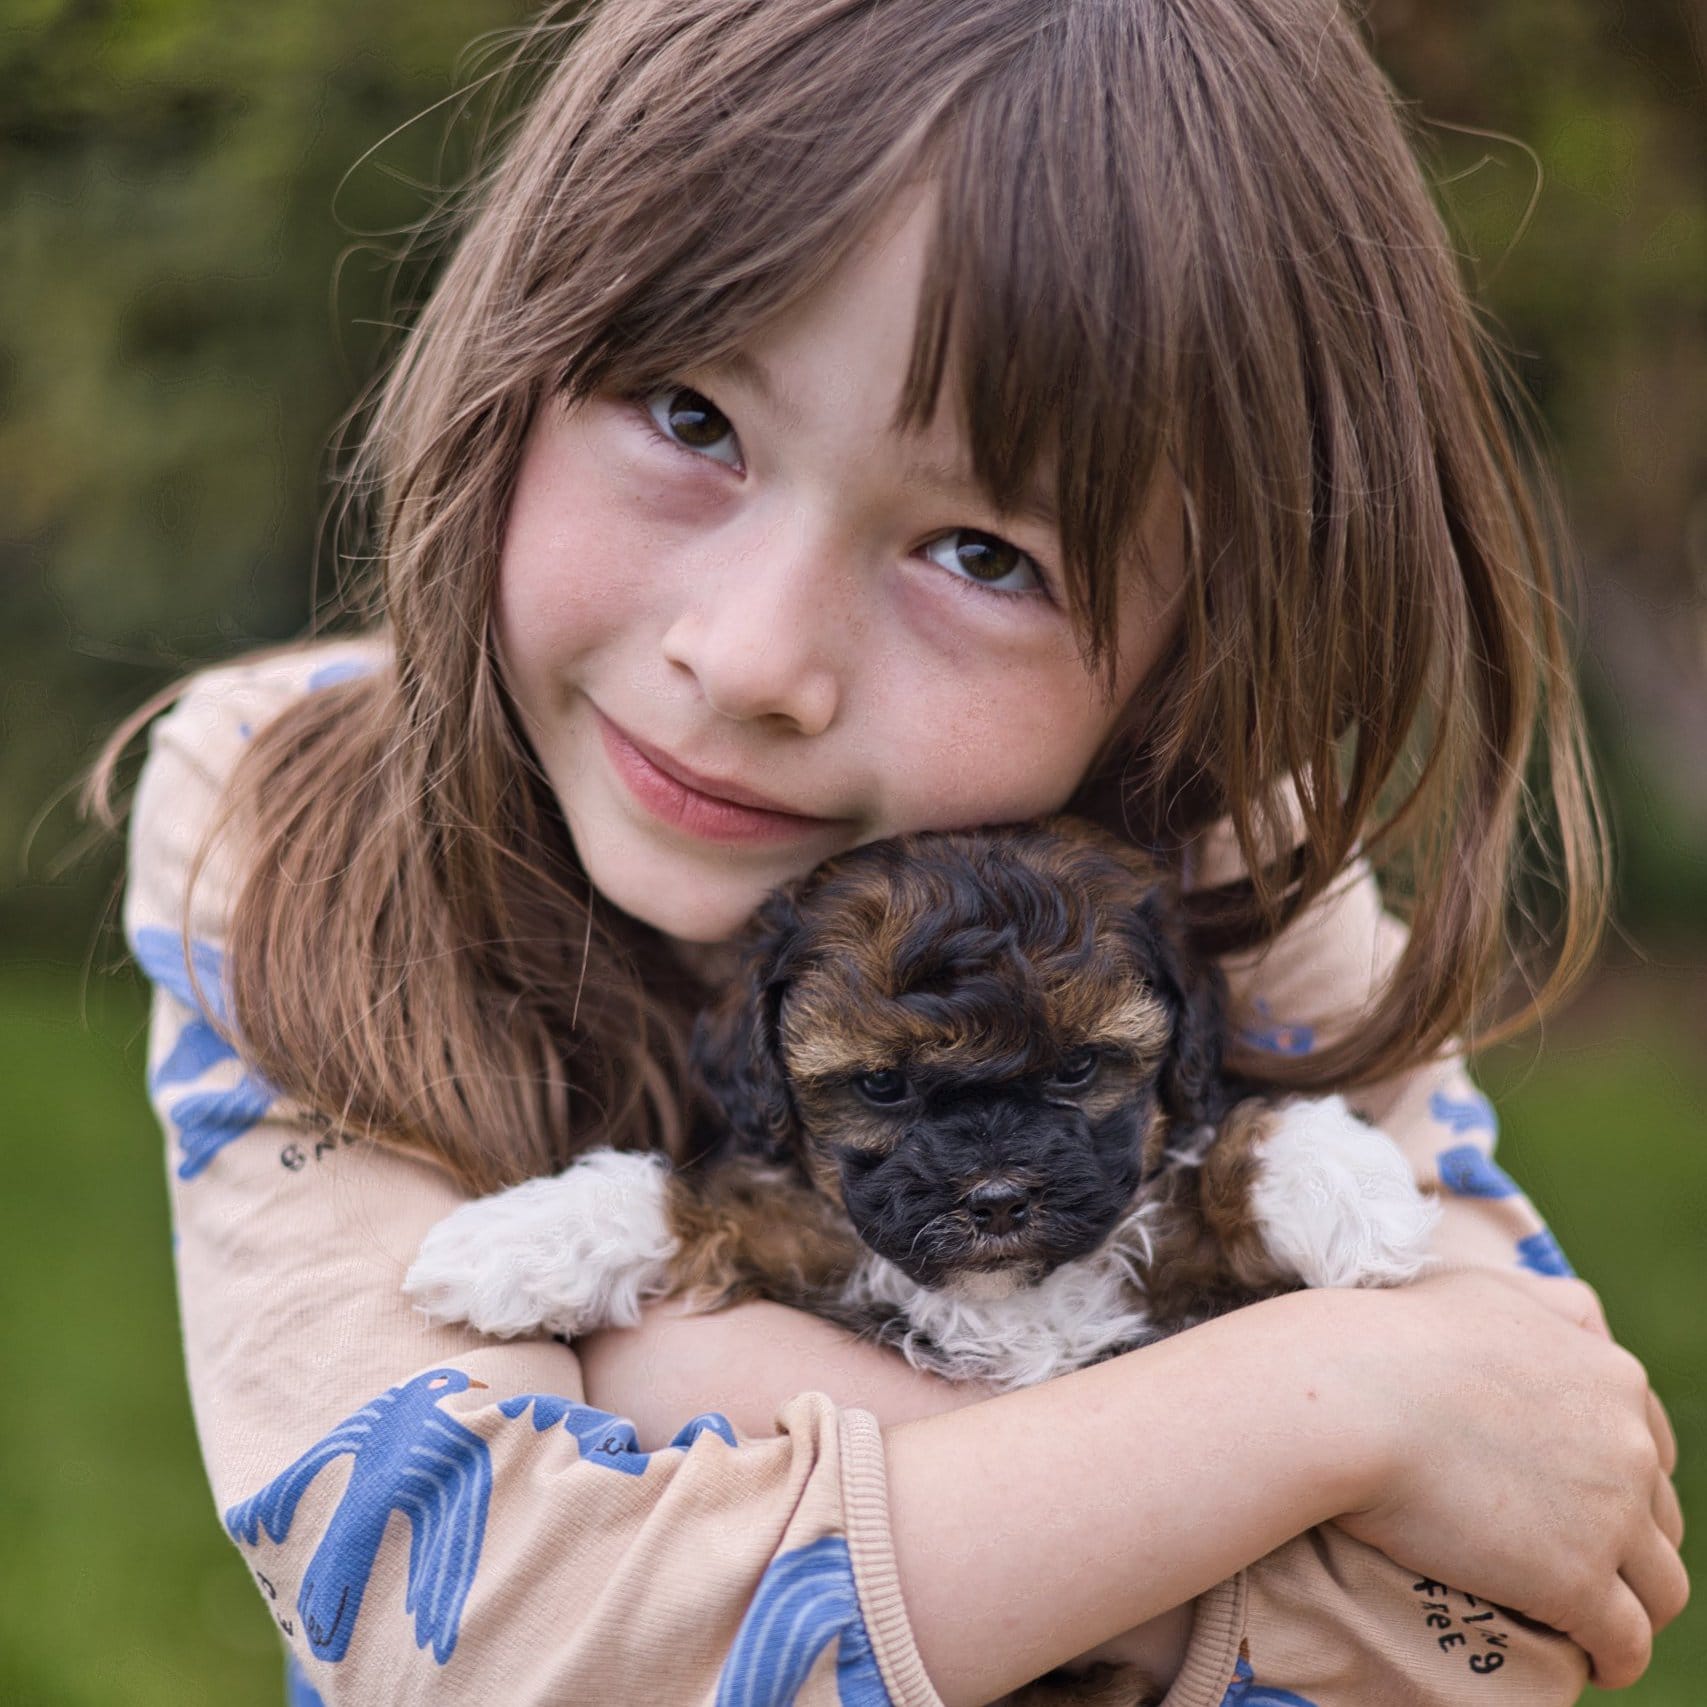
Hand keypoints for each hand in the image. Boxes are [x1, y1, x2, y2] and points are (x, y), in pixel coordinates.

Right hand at [1331, 1268, 1688, 1689]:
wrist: (1352, 1394)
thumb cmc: (1393, 1333)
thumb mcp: (1487, 1288)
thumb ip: (1549, 1303)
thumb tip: (1584, 1320)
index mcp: (1610, 1372)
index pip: (1650, 1442)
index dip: (1617, 1477)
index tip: (1577, 1498)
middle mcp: (1628, 1442)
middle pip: (1658, 1515)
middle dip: (1626, 1540)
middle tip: (1570, 1554)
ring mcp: (1609, 1515)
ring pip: (1661, 1585)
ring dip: (1633, 1605)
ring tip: (1590, 1621)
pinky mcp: (1577, 1580)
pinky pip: (1627, 1640)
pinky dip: (1616, 1657)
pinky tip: (1591, 1662)